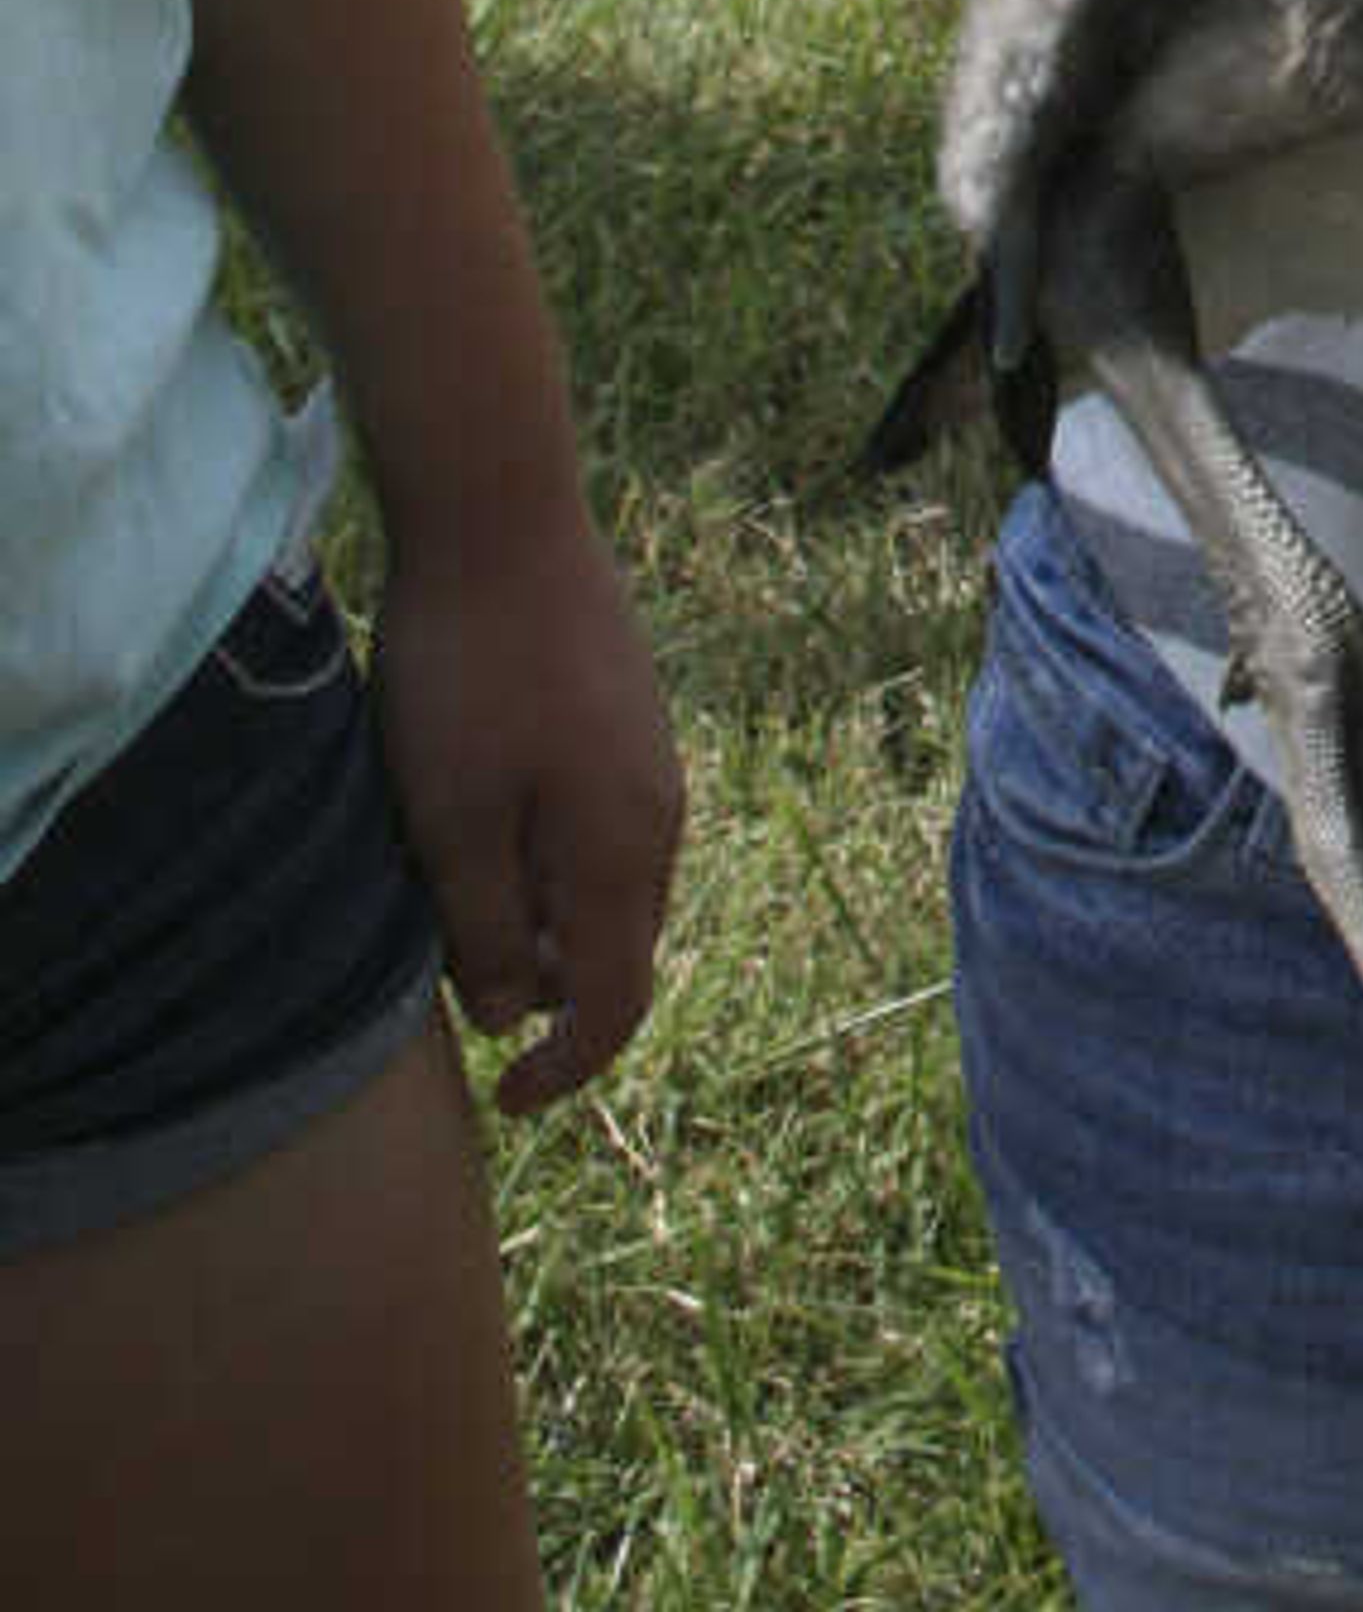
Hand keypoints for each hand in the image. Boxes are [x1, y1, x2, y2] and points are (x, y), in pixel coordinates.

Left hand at [369, 505, 683, 1116]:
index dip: (566, 1068)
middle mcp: (660, 811)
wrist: (502, 516)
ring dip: (555, 927)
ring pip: (618, 885)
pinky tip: (496, 828)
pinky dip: (562, 865)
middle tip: (468, 997)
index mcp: (622, 850)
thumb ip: (483, 930)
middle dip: (557, 996)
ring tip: (469, 913)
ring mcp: (652, 754)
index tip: (504, 1098)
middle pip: (624, 946)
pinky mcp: (631, 710)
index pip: (616, 1001)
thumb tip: (515, 1011)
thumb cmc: (464, 675)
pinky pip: (611, 825)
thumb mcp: (450, 822)